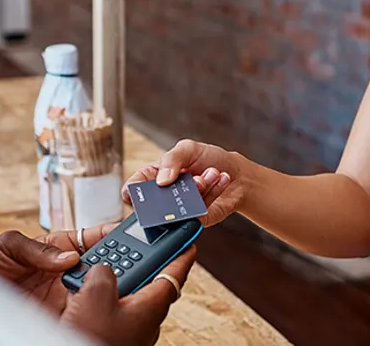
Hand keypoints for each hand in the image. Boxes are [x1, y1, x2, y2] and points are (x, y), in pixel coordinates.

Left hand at [0, 224, 115, 314]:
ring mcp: (61, 297)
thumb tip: (67, 256)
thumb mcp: (4, 247)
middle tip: (130, 261)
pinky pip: (81, 313)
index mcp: (52, 251)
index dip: (106, 235)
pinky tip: (96, 306)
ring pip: (94, 290)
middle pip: (97, 266)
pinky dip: (92, 310)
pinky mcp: (58, 317)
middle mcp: (61, 274)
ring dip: (106, 286)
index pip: (87, 240)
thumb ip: (36, 247)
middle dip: (115, 261)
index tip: (125, 233)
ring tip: (116, 284)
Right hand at [61, 245, 196, 345]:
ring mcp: (132, 330)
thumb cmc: (93, 340)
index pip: (174, 275)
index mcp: (151, 306)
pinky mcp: (117, 337)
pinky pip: (115, 311)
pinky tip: (87, 296)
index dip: (182, 255)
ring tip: (101, 268)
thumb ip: (103, 274)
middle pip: (150, 282)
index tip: (189, 242)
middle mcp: (145, 320)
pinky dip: (105, 298)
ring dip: (118, 280)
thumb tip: (101, 270)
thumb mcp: (95, 296)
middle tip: (139, 245)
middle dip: (143, 262)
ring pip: (130, 297)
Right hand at [122, 139, 244, 226]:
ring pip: (179, 207)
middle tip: (194, 176)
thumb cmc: (209, 159)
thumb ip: (172, 159)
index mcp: (154, 177)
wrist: (237, 174)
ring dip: (199, 187)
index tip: (141, 189)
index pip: (133, 188)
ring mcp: (179, 210)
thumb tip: (160, 181)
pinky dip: (211, 192)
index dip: (132, 191)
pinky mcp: (196, 220)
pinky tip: (220, 178)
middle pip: (155, 202)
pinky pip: (198, 211)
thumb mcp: (188, 149)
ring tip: (212, 172)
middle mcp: (164, 196)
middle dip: (175, 187)